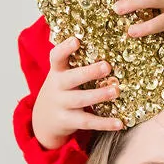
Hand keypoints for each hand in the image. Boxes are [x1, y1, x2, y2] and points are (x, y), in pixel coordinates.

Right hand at [31, 36, 124, 150]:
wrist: (44, 119)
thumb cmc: (62, 90)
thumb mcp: (63, 75)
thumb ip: (76, 62)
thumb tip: (107, 42)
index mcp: (57, 71)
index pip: (56, 57)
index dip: (65, 48)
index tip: (76, 40)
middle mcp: (57, 87)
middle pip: (71, 78)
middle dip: (89, 72)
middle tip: (107, 66)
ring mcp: (61, 105)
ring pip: (80, 99)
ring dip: (99, 95)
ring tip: (115, 91)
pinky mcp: (67, 121)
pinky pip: (87, 122)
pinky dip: (104, 123)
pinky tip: (119, 123)